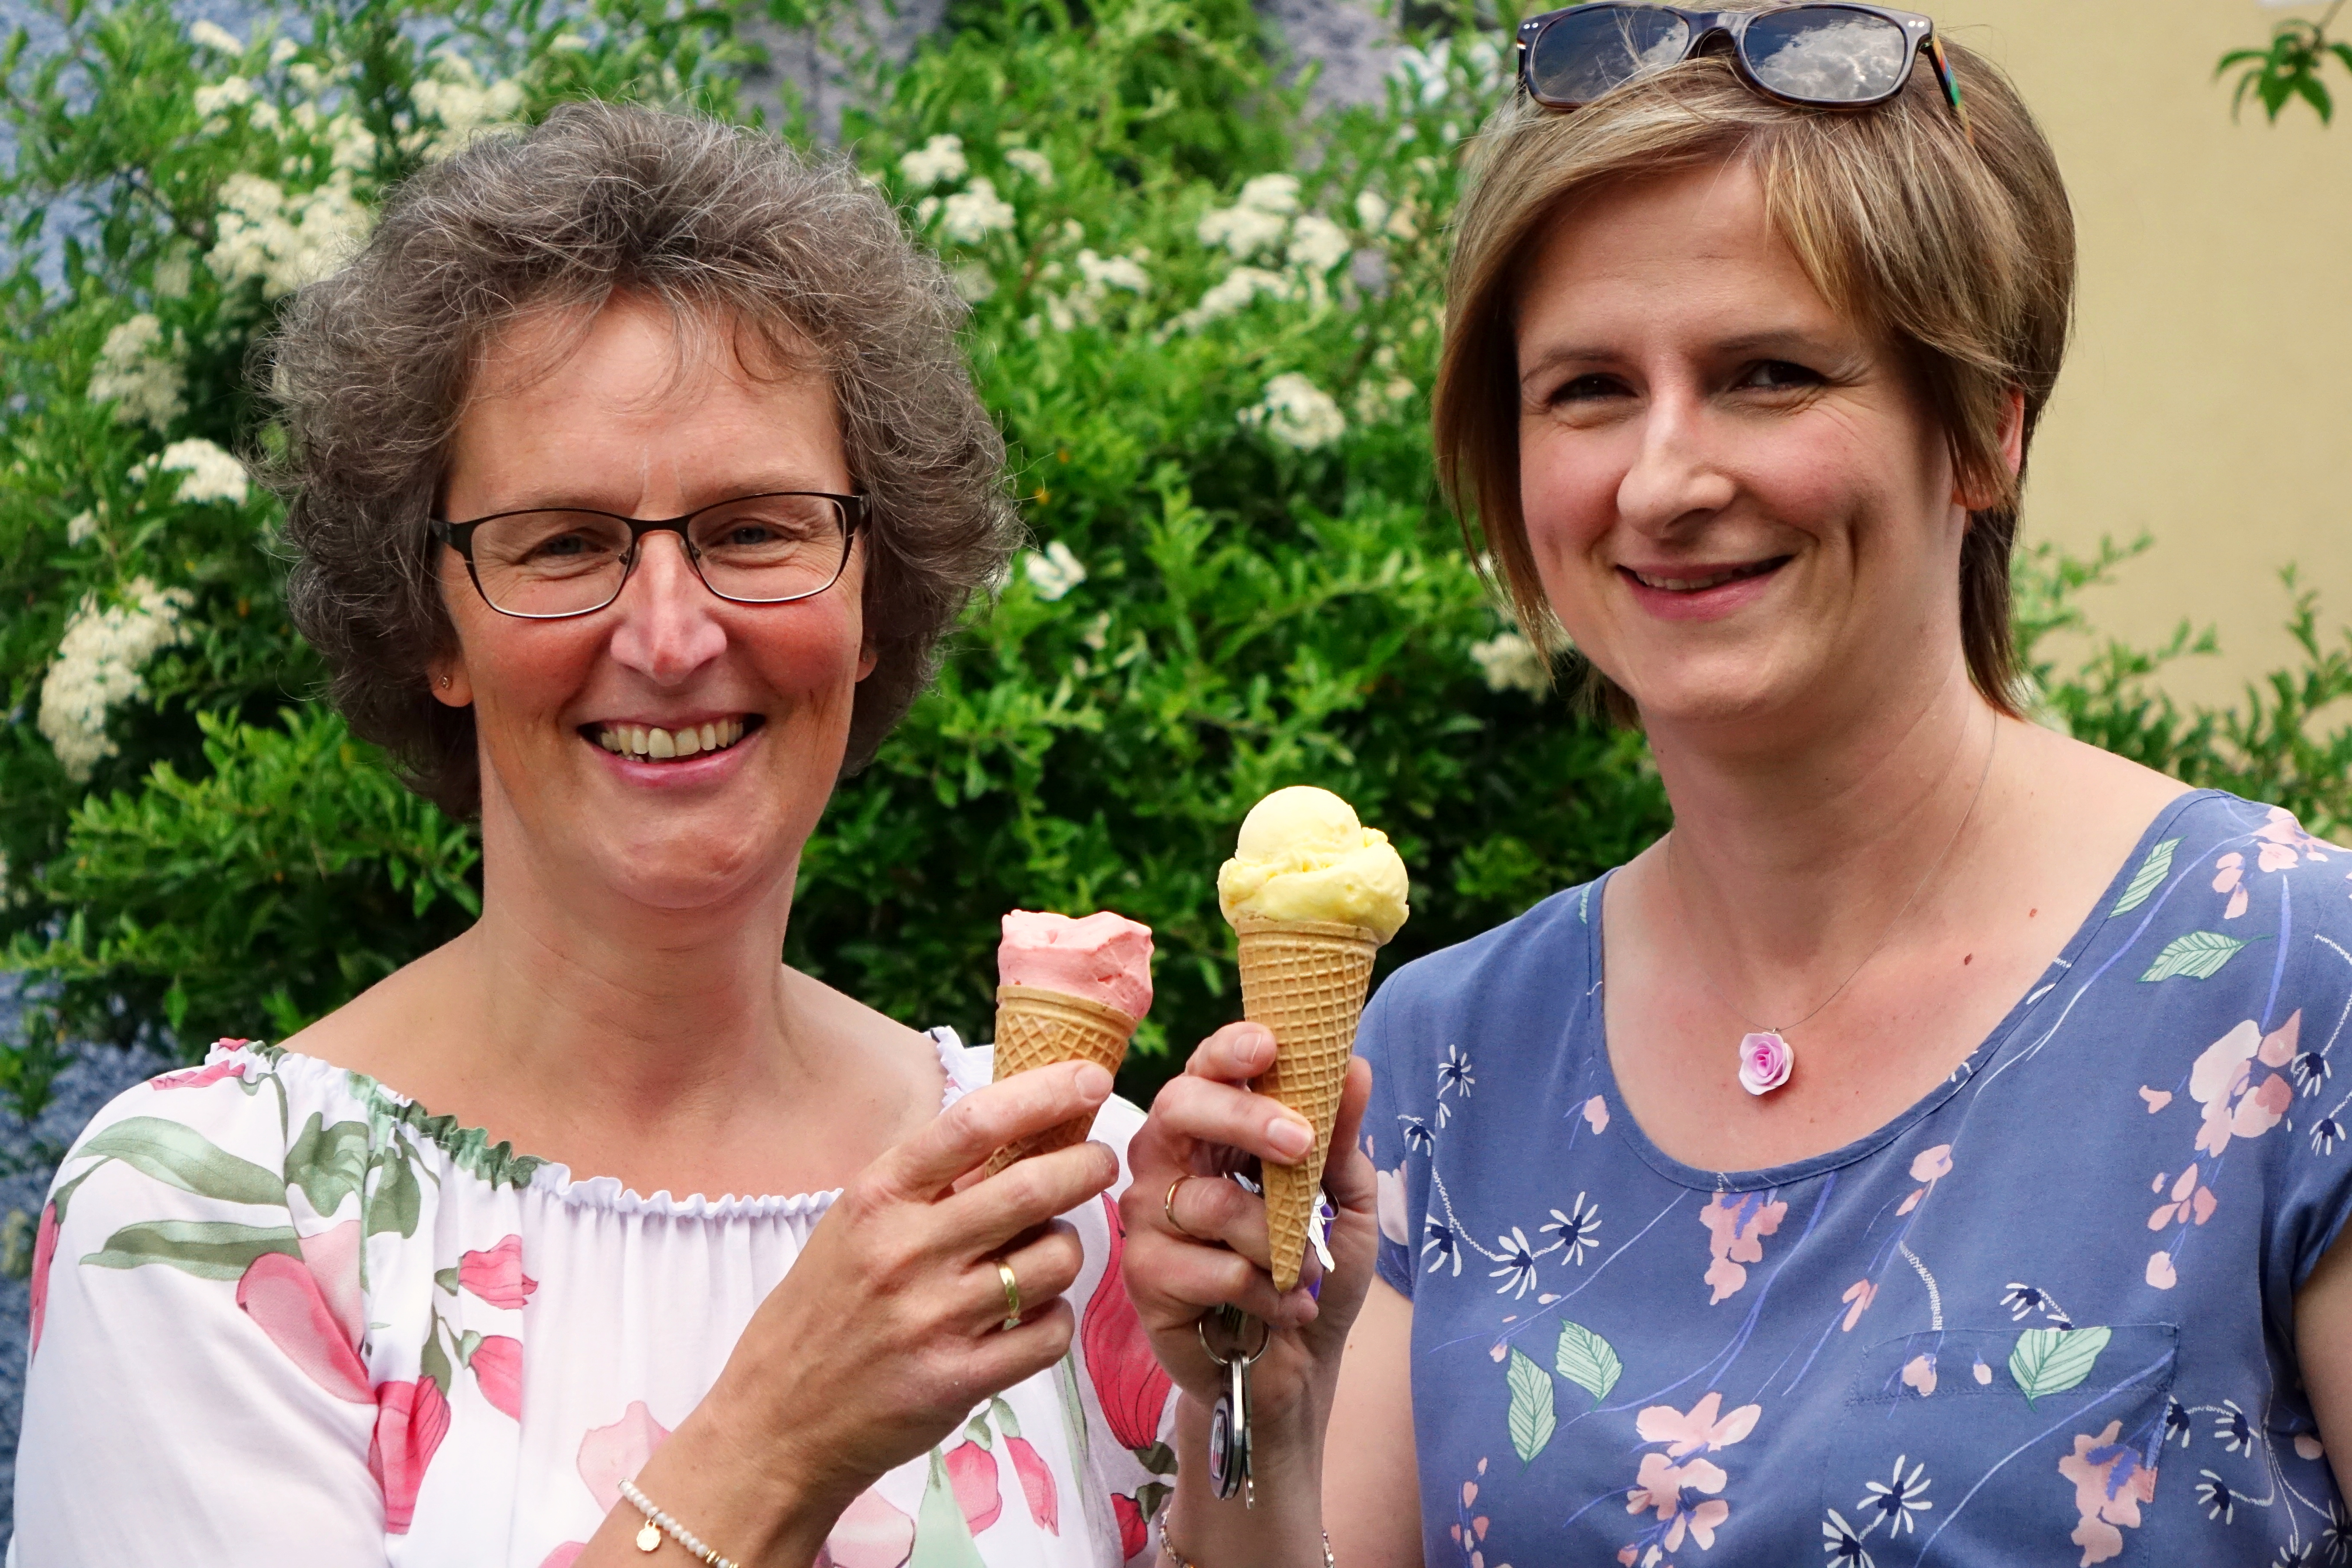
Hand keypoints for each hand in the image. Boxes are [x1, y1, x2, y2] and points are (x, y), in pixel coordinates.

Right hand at [691, 1059, 1120, 1522]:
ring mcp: (932, 1318)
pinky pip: (1049, 1332)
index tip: (1089, 1078)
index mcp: (877, 1199)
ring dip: (1066, 1250)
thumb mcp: (854, 1225)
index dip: (1043, 1093)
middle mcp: (905, 1251)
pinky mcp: (958, 1380)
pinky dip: (1056, 1319)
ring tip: (1042, 1255)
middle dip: (1086, 1165)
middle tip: (1100, 1161)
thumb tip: (1019, 1128)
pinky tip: (1032, 1317)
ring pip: (1052, 1260)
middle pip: (1031, 1188)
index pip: (972, 1123)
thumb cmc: (824, 1311)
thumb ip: (926, 1182)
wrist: (776, 1421)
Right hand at [1118, 1022, 1378, 1441]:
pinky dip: (1266, 1291)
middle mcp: (1169, 1163)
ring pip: (1211, 1201)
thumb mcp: (1345, 1202)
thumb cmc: (1311, 1272)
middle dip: (1243, 1118)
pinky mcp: (1144, 1277)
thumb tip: (1353, 1065)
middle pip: (1181, 1108)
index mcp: (1212, 1132)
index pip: (1206, 1069)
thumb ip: (1341, 1139)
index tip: (1270, 1046)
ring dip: (1278, 1240)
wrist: (1295, 1368)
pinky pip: (1211, 1267)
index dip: (1229, 1051)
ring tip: (1304, 1271)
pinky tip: (1283, 1309)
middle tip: (1300, 1144)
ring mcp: (1149, 1219)